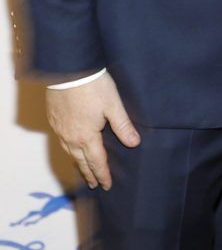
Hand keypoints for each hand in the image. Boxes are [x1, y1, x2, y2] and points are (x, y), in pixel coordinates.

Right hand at [46, 72, 139, 189]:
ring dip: (78, 162)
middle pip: (81, 161)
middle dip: (89, 173)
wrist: (68, 70)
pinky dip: (68, 148)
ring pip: (69, 152)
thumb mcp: (113, 105)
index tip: (107, 185)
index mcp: (86, 137)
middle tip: (94, 184)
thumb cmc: (93, 85)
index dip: (103, 174)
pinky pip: (61, 140)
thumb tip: (134, 143)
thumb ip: (123, 125)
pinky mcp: (54, 118)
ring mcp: (60, 129)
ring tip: (83, 168)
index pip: (96, 162)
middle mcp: (71, 137)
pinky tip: (70, 146)